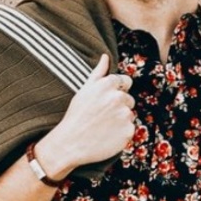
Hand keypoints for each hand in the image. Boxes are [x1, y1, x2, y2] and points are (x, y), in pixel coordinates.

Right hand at [36, 54, 134, 178]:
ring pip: (129, 115)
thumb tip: (106, 56)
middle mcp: (119, 97)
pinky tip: (107, 136)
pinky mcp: (129, 131)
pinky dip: (121, 134)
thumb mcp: (85, 89)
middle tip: (101, 116)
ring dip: (120, 120)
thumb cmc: (76, 115)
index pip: (125, 82)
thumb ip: (98, 72)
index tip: (105, 102)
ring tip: (103, 127)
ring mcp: (125, 115)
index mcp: (108, 84)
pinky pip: (130, 129)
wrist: (70, 143)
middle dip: (118, 106)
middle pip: (128, 99)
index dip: (116, 91)